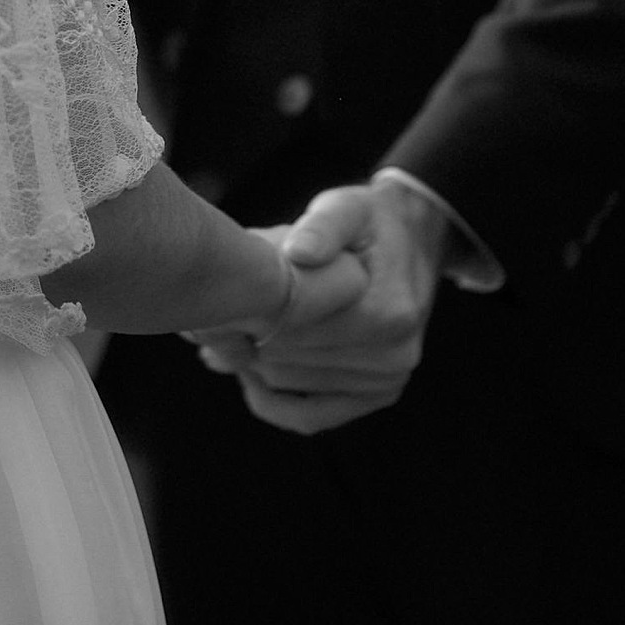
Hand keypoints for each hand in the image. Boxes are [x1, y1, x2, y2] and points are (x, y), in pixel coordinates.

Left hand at [206, 179, 447, 435]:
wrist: (416, 243)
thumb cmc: (371, 221)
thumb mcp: (347, 206)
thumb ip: (322, 226)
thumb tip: (298, 253)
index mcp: (387, 310)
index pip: (293, 328)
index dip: (248, 315)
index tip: (220, 298)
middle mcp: (393, 355)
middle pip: (286, 360)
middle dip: (243, 340)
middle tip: (207, 321)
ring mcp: (388, 380)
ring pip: (288, 387)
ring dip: (251, 367)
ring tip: (226, 337)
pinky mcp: (379, 395)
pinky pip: (311, 417)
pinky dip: (273, 402)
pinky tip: (250, 374)